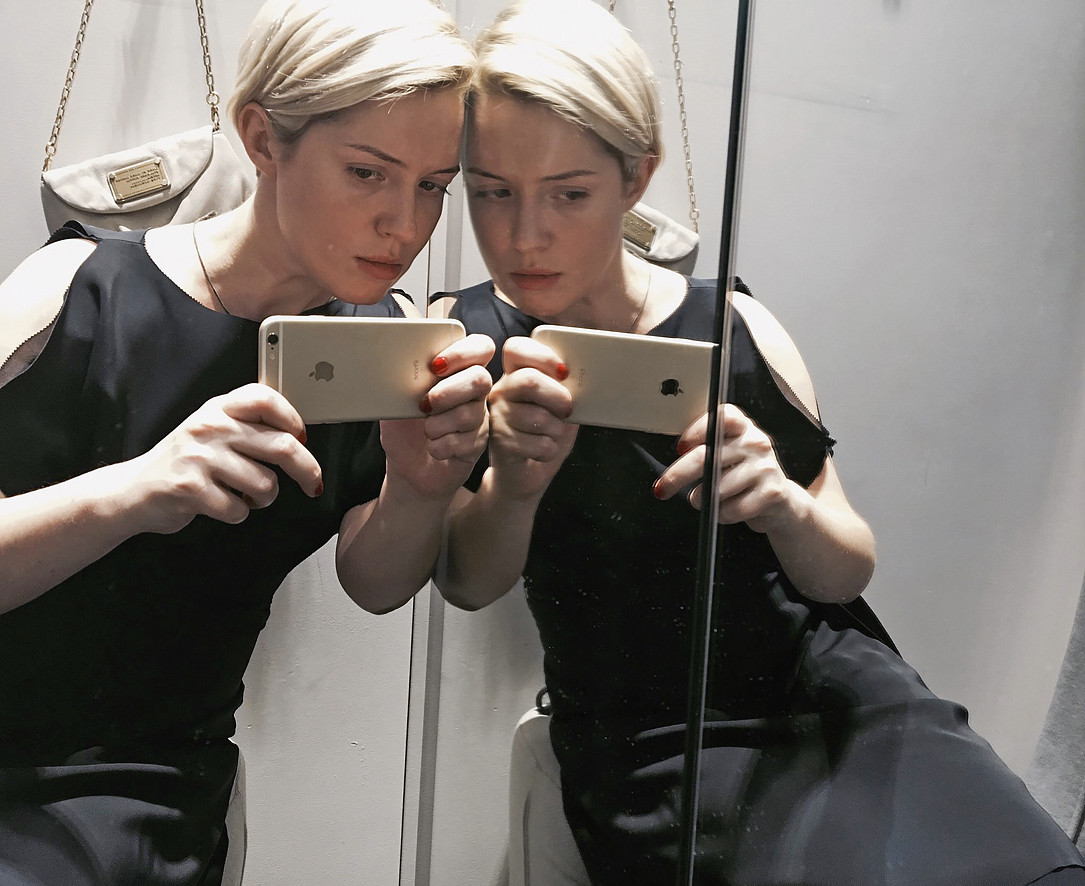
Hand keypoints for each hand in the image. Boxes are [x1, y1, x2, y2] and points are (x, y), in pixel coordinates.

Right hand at [124, 383, 322, 533]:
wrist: (132, 490)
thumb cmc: (184, 462)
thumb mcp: (211, 430)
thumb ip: (246, 425)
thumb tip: (299, 437)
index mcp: (218, 409)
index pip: (265, 398)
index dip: (293, 418)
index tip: (302, 437)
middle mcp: (210, 428)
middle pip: (282, 446)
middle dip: (307, 470)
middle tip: (313, 483)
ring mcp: (199, 458)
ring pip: (266, 484)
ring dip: (265, 498)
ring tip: (248, 495)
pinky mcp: (190, 489)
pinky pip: (240, 510)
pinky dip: (239, 514)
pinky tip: (223, 505)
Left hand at [379, 333, 494, 499]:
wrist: (407, 465)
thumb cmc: (403, 427)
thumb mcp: (393, 398)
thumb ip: (399, 376)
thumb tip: (393, 356)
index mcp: (456, 369)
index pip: (480, 347)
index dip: (463, 352)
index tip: (436, 365)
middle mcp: (472, 390)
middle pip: (481, 379)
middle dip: (448, 391)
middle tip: (424, 404)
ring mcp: (478, 417)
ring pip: (470, 414)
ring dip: (437, 424)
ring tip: (425, 430)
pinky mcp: (477, 443)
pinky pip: (464, 441)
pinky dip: (440, 446)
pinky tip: (433, 447)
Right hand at [486, 336, 578, 500]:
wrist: (526, 473)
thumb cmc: (546, 433)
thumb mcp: (560, 405)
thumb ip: (567, 388)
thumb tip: (589, 378)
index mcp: (515, 373)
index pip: (516, 349)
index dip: (542, 356)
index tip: (564, 372)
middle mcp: (500, 391)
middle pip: (529, 381)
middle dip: (559, 397)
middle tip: (568, 410)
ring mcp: (497, 417)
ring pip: (537, 416)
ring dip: (557, 430)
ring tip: (553, 434)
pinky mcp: (500, 443)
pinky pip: (538, 443)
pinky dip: (550, 450)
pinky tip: (542, 451)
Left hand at [653, 403, 797, 531]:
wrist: (779, 502)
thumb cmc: (744, 475)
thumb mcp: (729, 452)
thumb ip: (707, 446)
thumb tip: (677, 455)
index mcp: (743, 427)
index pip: (721, 417)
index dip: (697, 430)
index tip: (680, 447)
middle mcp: (756, 442)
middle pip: (706, 457)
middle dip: (677, 475)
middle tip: (662, 487)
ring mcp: (765, 467)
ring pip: (716, 489)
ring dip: (701, 499)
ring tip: (707, 499)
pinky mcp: (770, 493)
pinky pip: (730, 509)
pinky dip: (720, 515)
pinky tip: (725, 509)